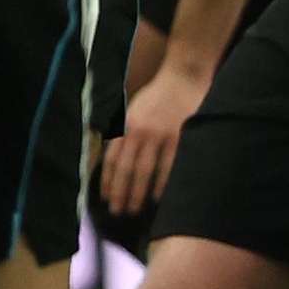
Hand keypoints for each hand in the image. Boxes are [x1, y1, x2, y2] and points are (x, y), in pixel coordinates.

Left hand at [98, 55, 206, 216]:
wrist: (183, 77)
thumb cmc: (157, 96)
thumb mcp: (132, 110)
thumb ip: (124, 132)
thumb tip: (112, 157)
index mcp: (125, 125)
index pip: (111, 158)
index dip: (106, 180)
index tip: (105, 197)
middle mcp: (138, 132)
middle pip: (125, 169)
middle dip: (119, 192)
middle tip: (117, 212)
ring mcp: (159, 136)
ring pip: (144, 171)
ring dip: (137, 193)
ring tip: (134, 209)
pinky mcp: (179, 138)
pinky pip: (168, 166)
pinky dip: (161, 184)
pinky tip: (157, 198)